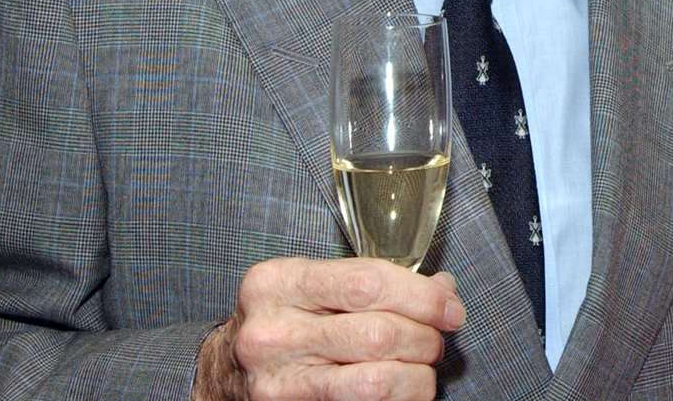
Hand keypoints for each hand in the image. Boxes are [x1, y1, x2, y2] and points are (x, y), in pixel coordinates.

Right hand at [192, 256, 465, 400]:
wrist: (222, 374)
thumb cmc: (281, 323)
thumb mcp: (311, 289)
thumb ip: (371, 283)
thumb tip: (442, 291)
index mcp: (278, 283)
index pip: (367, 283)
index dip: (422, 296)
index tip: (450, 308)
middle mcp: (272, 332)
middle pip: (379, 333)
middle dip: (425, 338)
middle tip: (434, 341)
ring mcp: (278, 382)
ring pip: (378, 381)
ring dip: (418, 377)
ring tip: (420, 370)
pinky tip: (401, 391)